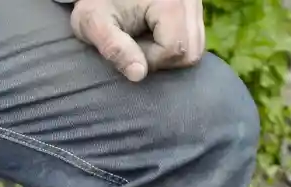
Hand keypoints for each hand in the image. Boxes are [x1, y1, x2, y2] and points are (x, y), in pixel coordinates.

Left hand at [69, 0, 204, 82]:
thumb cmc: (96, 4)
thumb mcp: (95, 23)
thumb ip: (115, 49)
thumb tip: (139, 75)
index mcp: (170, 2)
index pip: (174, 50)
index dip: (150, 59)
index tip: (130, 48)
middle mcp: (189, 0)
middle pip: (192, 51)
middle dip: (163, 59)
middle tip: (138, 47)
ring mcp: (195, 3)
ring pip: (196, 47)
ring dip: (169, 54)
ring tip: (145, 40)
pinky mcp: (194, 8)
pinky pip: (194, 39)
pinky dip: (175, 45)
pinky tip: (154, 36)